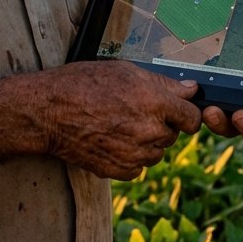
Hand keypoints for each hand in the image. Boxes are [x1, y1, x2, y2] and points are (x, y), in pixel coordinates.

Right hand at [36, 62, 202, 179]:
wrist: (51, 111)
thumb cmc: (83, 83)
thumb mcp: (124, 70)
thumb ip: (162, 83)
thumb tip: (190, 90)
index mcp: (153, 103)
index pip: (192, 118)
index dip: (185, 112)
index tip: (177, 110)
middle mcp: (148, 131)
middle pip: (173, 135)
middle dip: (160, 124)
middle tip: (134, 110)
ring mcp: (135, 155)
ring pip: (156, 152)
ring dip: (146, 141)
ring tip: (119, 123)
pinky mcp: (121, 171)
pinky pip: (138, 167)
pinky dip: (130, 156)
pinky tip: (111, 138)